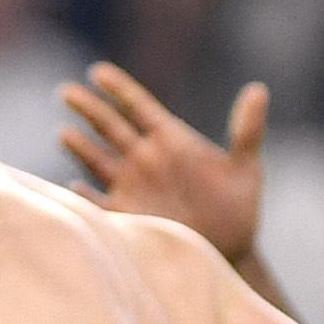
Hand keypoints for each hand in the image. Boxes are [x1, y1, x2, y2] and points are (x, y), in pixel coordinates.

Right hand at [57, 65, 265, 261]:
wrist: (229, 253)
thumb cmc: (238, 210)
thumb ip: (247, 130)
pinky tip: (72, 187)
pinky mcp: (127, 215)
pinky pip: (98, 203)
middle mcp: (146, 159)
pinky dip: (84, 196)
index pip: (139, 107)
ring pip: (98, 160)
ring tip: (64, 133)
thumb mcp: (246, 169)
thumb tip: (259, 89)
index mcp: (170, 140)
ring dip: (80, 147)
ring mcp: (133, 186)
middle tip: (66, 91)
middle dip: (88, 108)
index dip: (118, 89)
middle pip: (110, 127)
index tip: (97, 71)